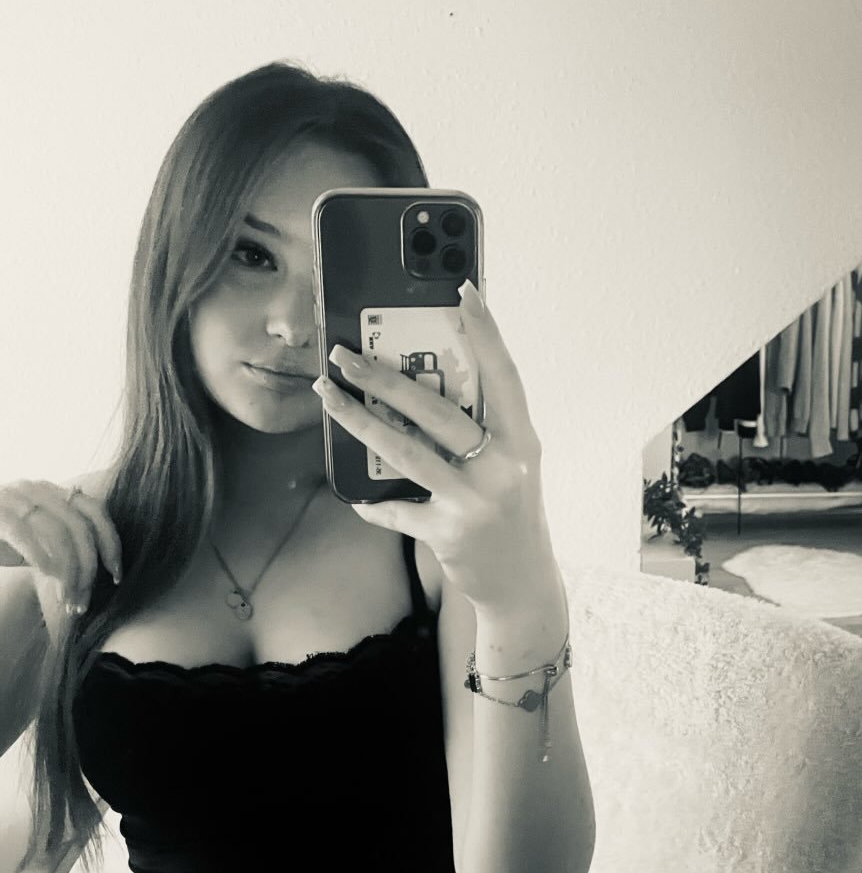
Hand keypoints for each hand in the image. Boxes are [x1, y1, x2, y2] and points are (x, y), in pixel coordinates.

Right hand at [0, 479, 122, 616]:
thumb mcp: (35, 540)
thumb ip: (63, 544)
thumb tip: (99, 569)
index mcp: (51, 491)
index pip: (95, 511)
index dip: (111, 542)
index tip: (116, 574)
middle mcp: (36, 488)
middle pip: (82, 527)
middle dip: (90, 568)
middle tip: (85, 600)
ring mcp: (13, 498)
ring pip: (60, 534)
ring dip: (69, 572)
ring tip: (68, 600)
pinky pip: (26, 535)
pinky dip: (43, 559)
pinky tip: (48, 579)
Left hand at [313, 279, 555, 611]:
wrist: (523, 584)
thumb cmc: (511, 514)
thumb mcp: (511, 467)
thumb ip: (483, 431)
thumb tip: (426, 385)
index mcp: (523, 441)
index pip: (504, 375)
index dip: (485, 331)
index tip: (463, 288)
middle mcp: (504, 467)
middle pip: (437, 409)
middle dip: (384, 377)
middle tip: (343, 353)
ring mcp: (476, 501)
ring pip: (406, 450)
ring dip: (359, 420)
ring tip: (327, 393)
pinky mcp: (448, 533)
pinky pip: (396, 509)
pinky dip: (373, 503)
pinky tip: (357, 496)